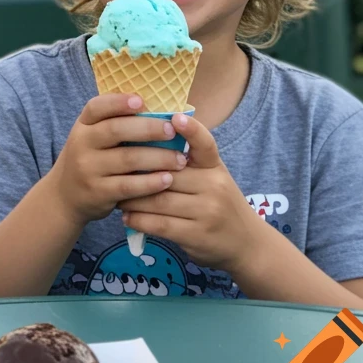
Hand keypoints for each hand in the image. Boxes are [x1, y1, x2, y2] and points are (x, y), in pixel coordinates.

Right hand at [48, 94, 187, 225]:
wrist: (64, 196)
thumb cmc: (90, 159)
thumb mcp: (91, 137)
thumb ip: (114, 123)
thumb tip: (157, 109)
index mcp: (83, 125)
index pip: (96, 107)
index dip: (118, 102)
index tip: (141, 101)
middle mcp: (81, 143)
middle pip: (116, 130)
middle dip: (148, 128)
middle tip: (172, 130)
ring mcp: (88, 168)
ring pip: (127, 159)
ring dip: (158, 158)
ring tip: (180, 159)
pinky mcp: (97, 192)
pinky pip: (128, 186)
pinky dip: (150, 182)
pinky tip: (167, 179)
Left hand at [120, 112, 263, 270]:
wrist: (248, 244)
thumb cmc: (220, 203)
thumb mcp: (212, 178)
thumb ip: (189, 162)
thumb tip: (147, 140)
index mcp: (214, 167)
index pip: (205, 144)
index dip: (191, 129)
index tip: (174, 117)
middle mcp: (214, 186)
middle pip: (167, 173)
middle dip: (137, 173)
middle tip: (113, 170)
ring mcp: (207, 212)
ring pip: (159, 200)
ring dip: (132, 199)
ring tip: (116, 196)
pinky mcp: (197, 235)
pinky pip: (160, 225)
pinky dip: (139, 220)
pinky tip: (127, 217)